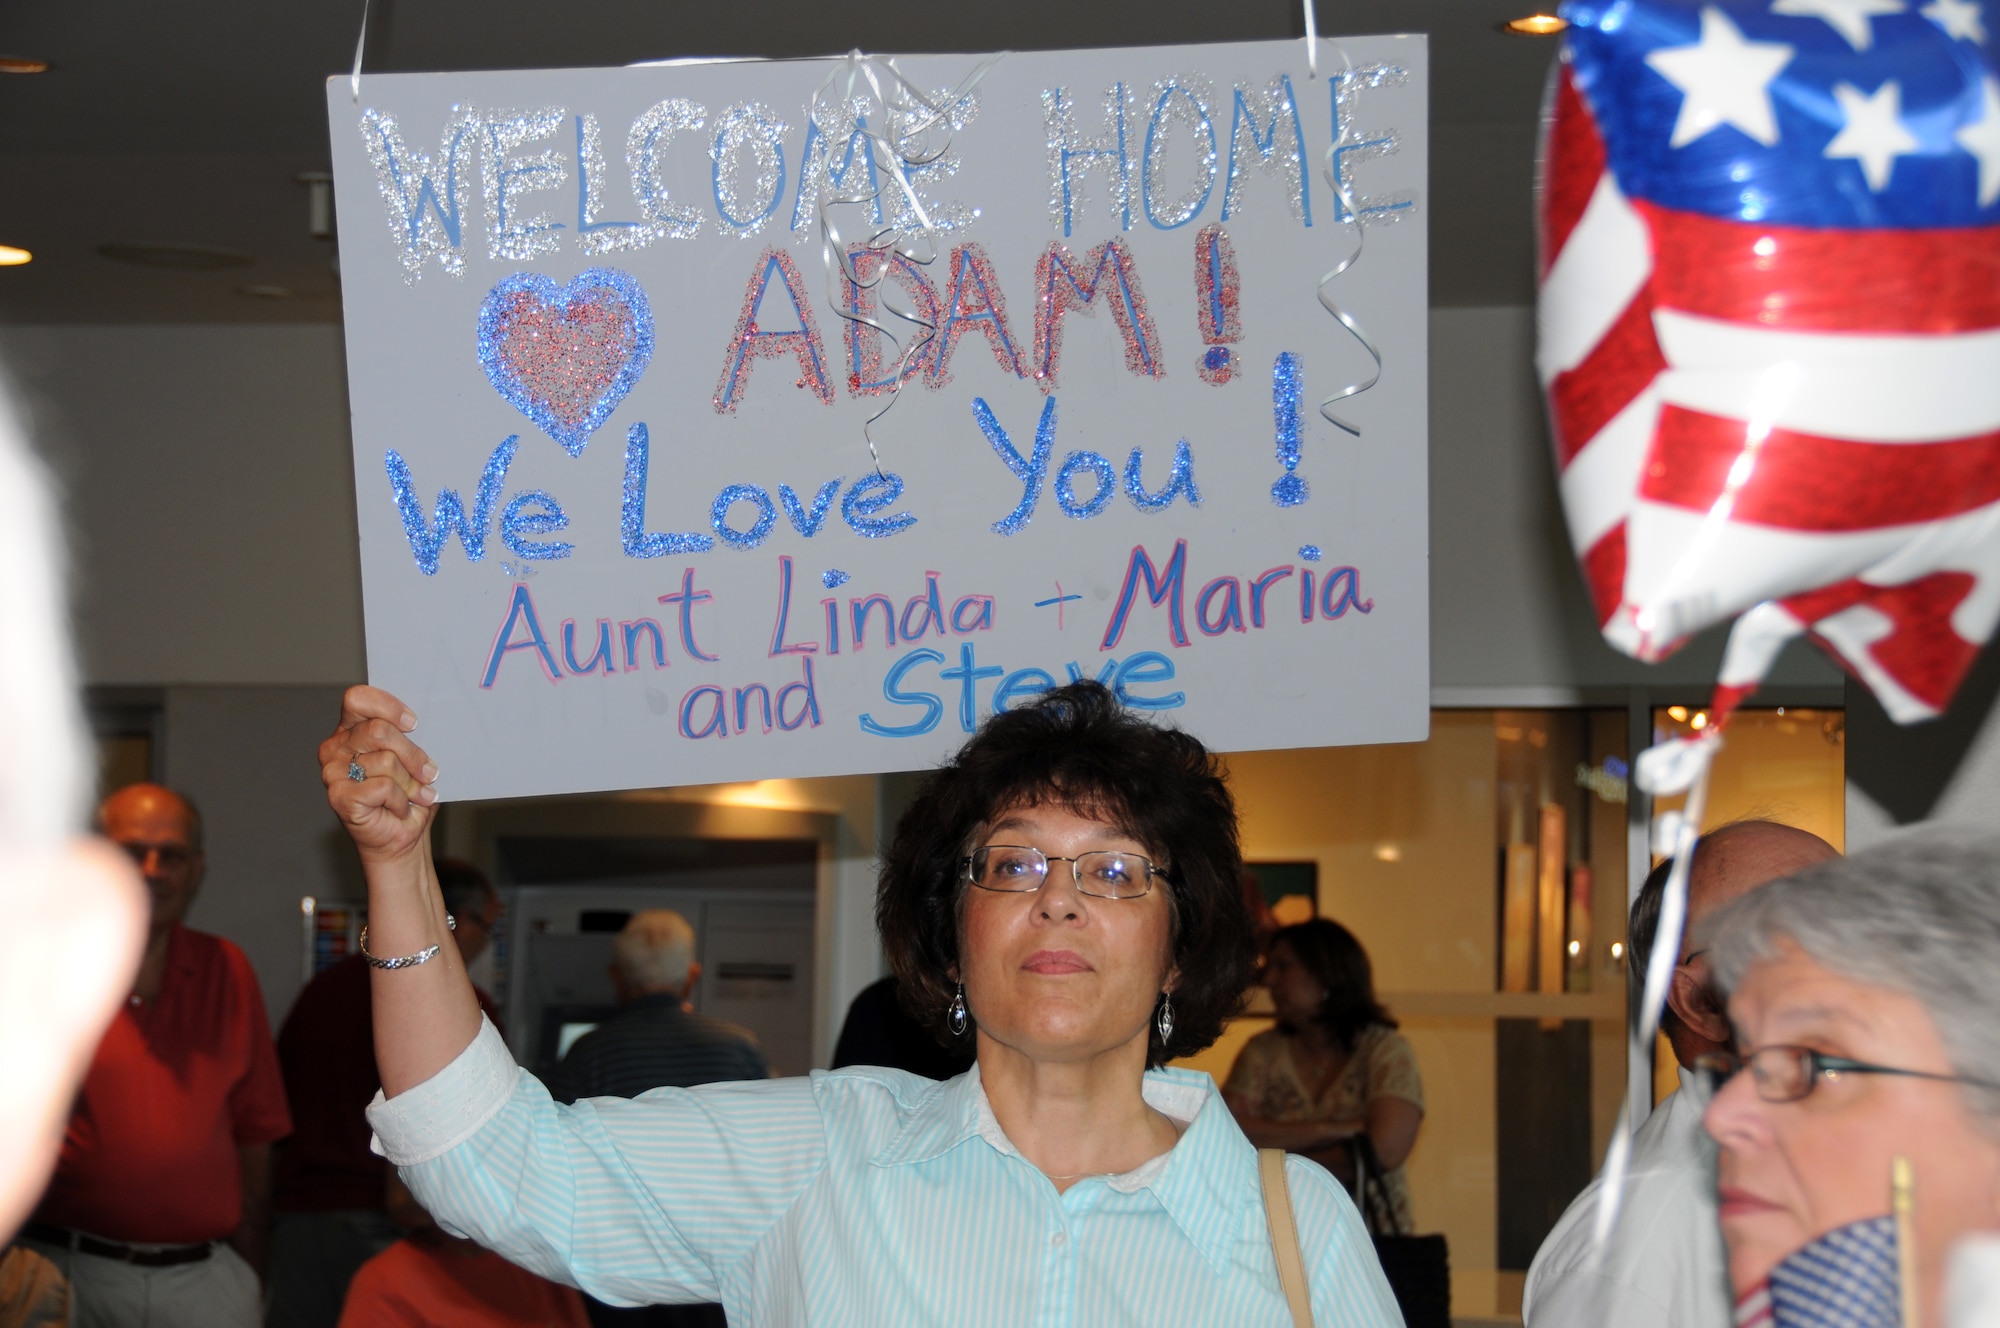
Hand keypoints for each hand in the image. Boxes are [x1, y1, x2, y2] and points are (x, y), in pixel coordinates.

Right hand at [320, 686, 437, 863]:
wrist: (402, 835)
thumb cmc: (409, 796)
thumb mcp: (414, 758)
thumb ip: (410, 736)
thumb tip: (429, 721)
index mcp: (350, 730)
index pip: (357, 699)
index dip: (387, 706)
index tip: (414, 723)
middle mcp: (336, 748)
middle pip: (378, 730)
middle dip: (412, 754)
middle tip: (429, 772)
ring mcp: (333, 772)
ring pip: (386, 761)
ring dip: (411, 783)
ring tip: (414, 795)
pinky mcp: (339, 796)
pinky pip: (383, 787)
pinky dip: (400, 800)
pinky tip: (399, 808)